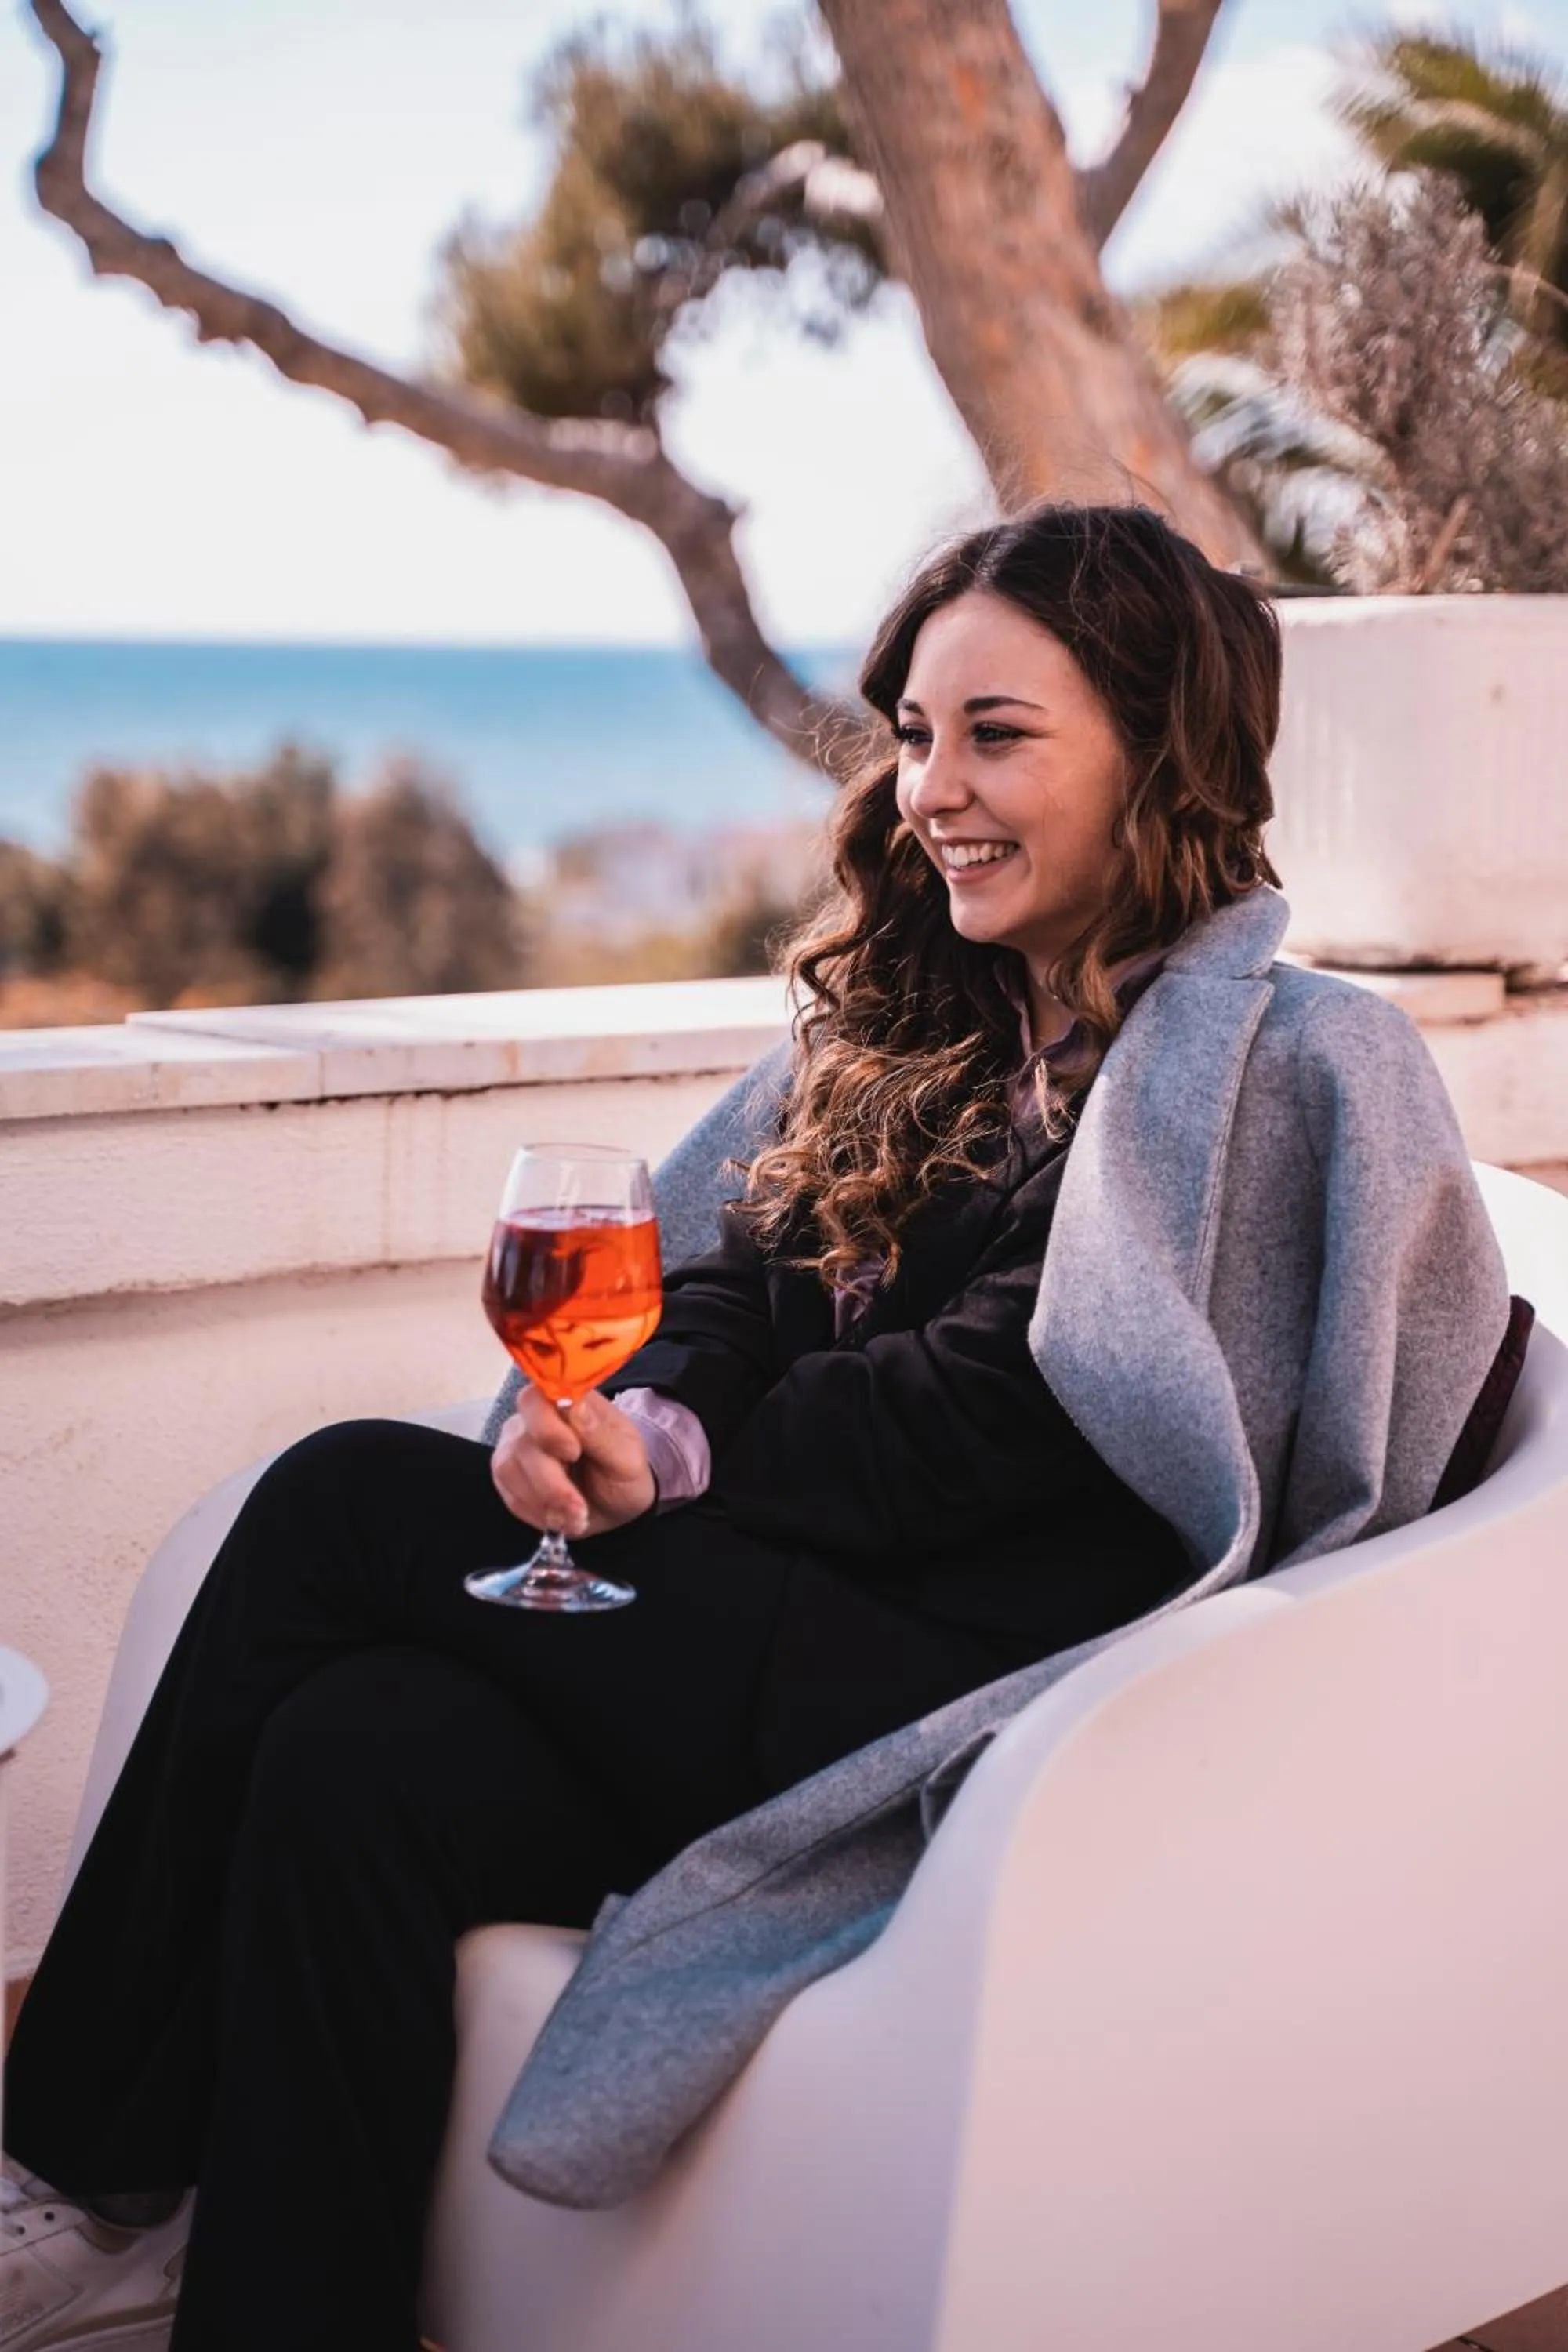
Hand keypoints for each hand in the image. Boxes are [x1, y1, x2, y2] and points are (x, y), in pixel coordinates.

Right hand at [490, 1386, 655, 1537]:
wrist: (614, 1504)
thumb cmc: (622, 1472)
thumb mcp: (627, 1457)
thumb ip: (600, 1432)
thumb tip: (574, 1404)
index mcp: (566, 1401)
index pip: (536, 1398)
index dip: (548, 1428)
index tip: (573, 1453)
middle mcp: (532, 1418)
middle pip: (522, 1443)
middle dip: (551, 1482)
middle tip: (579, 1508)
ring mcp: (515, 1446)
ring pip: (510, 1470)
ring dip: (545, 1502)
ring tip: (576, 1517)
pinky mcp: (508, 1475)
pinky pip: (510, 1495)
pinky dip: (538, 1513)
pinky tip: (561, 1517)